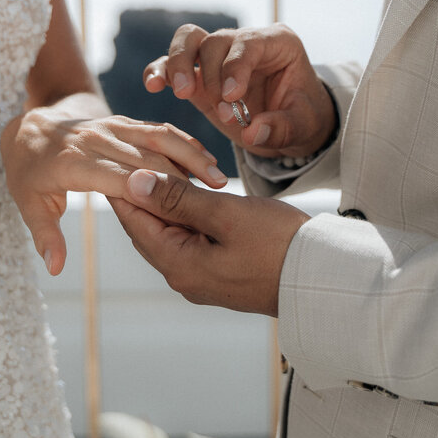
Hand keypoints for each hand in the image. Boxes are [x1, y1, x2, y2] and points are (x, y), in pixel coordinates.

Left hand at [1, 106, 226, 275]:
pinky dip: (184, 142)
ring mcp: (112, 126)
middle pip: (148, 158)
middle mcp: (97, 140)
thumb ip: (46, 235)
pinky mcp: (124, 121)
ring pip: (159, 137)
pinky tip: (206, 159)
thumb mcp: (29, 204)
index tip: (182, 213)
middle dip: (182, 178)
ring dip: (191, 155)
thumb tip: (56, 268)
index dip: (154, 195)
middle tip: (215, 201)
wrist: (28, 125)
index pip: (121, 180)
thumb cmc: (29, 172)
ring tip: (218, 178)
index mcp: (75, 163)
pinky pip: (158, 128)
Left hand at [108, 169, 309, 315]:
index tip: (115, 157)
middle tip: (133, 159)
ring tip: (162, 170)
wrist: (322, 279)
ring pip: (170, 234)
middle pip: (148, 229)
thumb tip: (134, 182)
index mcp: (179, 265)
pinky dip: (186, 217)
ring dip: (166, 204)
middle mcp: (184, 278)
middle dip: (141, 194)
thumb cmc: (279, 244)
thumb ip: (178, 198)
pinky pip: (190, 242)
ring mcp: (202, 279)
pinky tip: (192, 196)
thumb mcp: (226, 214)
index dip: (122, 186)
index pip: (134, 220)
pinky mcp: (220, 275)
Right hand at [143, 23, 335, 158]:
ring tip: (181, 93)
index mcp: (277, 42)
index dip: (236, 66)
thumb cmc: (301, 117)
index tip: (231, 97)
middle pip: (215, 40)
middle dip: (211, 74)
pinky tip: (152, 86)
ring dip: (179, 64)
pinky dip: (160, 71)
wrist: (290, 124)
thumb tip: (252, 133)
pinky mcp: (198, 73)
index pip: (249, 43)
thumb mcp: (302, 126)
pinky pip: (172, 63)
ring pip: (189, 40)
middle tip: (219, 109)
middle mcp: (244, 41)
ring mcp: (218, 56)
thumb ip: (281, 128)